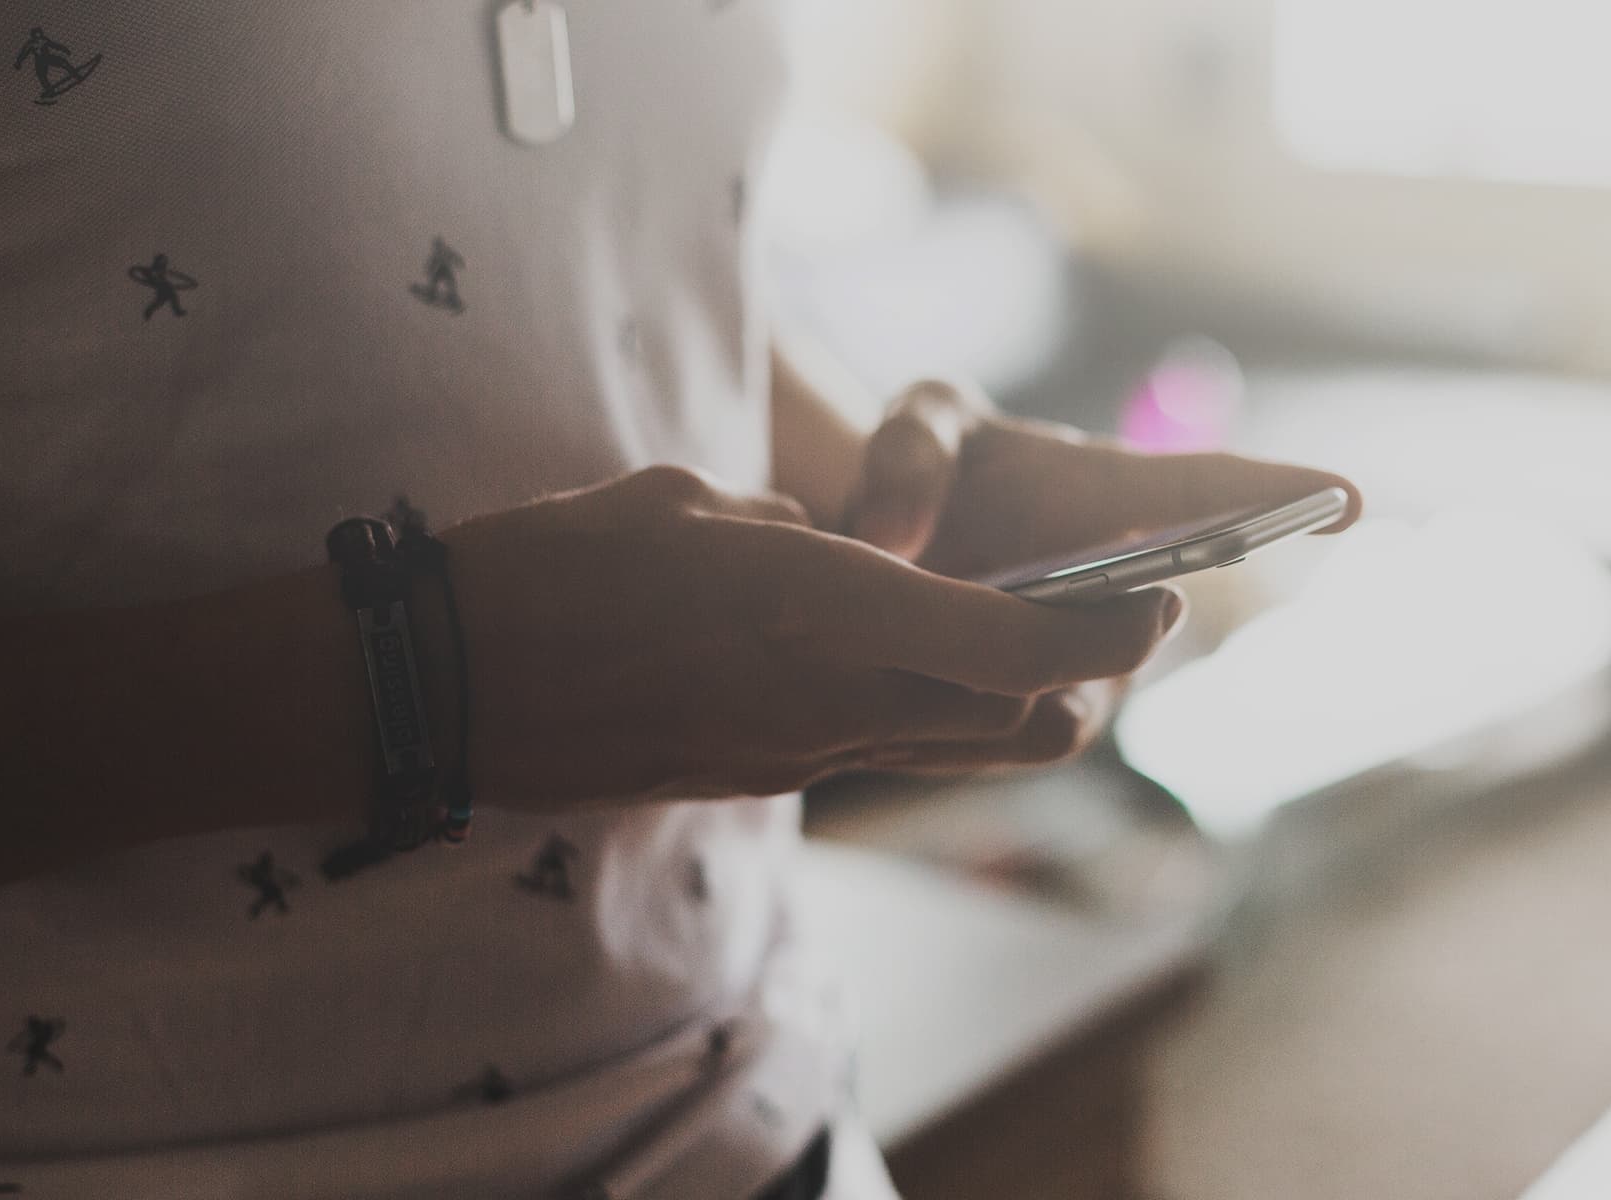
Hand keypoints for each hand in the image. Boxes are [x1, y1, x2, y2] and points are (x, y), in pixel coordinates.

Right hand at [439, 466, 1185, 805]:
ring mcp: (797, 755)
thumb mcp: (688, 504)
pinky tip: (895, 656)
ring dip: (1017, 703)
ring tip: (1025, 638)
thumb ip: (790, 528)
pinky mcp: (759, 779)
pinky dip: (925, 713)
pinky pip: (879, 749)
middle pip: (1025, 724)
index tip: (1165, 599)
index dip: (1111, 630)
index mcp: (823, 607)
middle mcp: (832, 698)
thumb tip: (834, 546)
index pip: (1019, 644)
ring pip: (963, 750)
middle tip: (1109, 617)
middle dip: (1090, 677)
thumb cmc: (551, 568)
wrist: (445, 692)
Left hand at [842, 381, 1360, 757]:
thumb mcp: (913, 428)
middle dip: (1132, 616)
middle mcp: (1131, 578)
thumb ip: (904, 456)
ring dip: (1033, 669)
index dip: (1279, 495)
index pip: (1207, 489)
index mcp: (1110, 489)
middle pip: (1159, 612)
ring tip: (958, 640)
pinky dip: (990, 710)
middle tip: (1093, 607)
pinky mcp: (1055, 709)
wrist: (886, 551)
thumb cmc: (928, 466)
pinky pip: (1040, 729)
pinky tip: (930, 687)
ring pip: (1091, 685)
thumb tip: (892, 540)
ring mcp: (1098, 652)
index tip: (1349, 499)